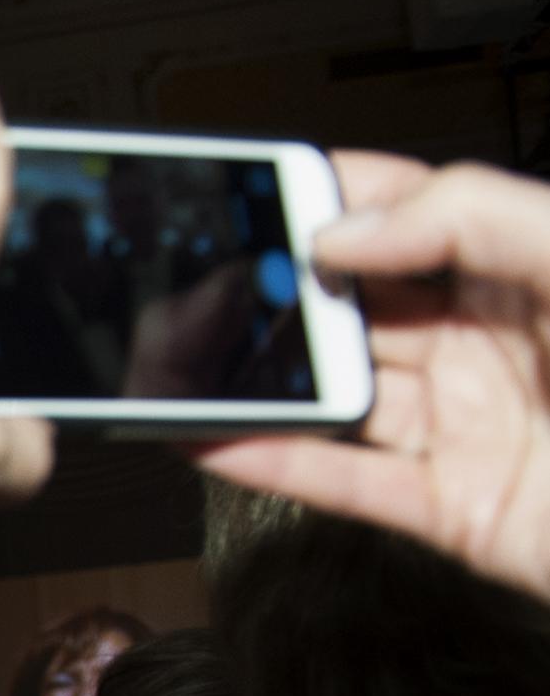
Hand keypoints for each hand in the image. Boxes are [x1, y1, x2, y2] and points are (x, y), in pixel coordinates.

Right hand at [198, 153, 549, 604]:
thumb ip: (478, 219)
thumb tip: (349, 229)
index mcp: (538, 270)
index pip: (424, 211)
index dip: (345, 194)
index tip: (268, 185)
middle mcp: (500, 345)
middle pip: (367, 302)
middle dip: (282, 286)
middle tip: (203, 274)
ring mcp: (473, 429)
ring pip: (342, 390)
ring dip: (260, 374)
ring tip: (181, 353)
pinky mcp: (453, 511)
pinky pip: (344, 482)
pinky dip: (272, 459)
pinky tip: (210, 434)